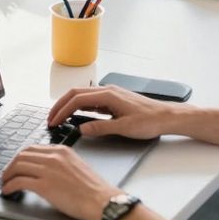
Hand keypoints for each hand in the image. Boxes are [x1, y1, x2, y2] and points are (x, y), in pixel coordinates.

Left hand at [1, 145, 119, 219]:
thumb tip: (45, 171)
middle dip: (11, 165)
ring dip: (8, 175)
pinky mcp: (44, 185)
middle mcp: (53, 157)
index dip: (20, 157)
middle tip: (7, 174)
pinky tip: (8, 191)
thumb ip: (60, 164)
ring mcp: (48, 170)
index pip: (33, 149)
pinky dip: (10, 186)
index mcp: (61, 151)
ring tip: (5, 183)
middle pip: (22, 155)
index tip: (16, 165)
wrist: (103, 201)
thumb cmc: (94, 190)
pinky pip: (19, 182)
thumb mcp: (77, 166)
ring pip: (18, 166)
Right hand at [47, 85, 179, 139]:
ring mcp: (111, 94)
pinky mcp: (114, 99)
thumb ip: (101, 127)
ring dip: (69, 105)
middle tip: (51, 118)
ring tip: (60, 117)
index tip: (54, 121)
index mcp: (108, 95)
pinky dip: (80, 106)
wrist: (168, 116)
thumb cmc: (150, 121)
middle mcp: (108, 91)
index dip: (62, 111)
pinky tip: (78, 115)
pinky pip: (92, 100)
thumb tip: (81, 128)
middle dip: (60, 105)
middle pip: (76, 94)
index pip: (76, 100)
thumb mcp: (124, 128)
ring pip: (83, 95)